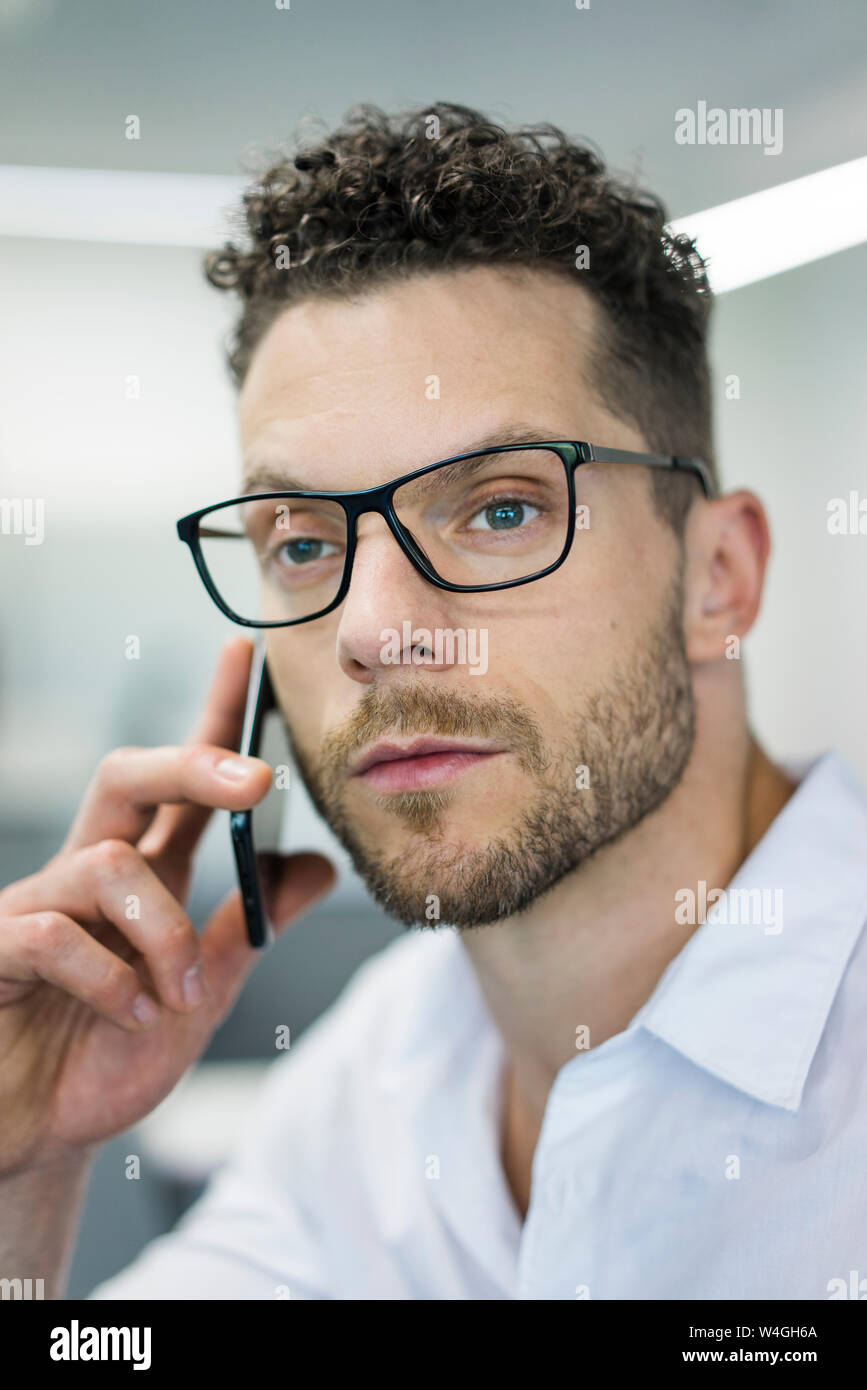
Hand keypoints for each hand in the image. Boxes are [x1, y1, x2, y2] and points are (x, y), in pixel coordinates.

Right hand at [0, 637, 334, 1175]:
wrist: (40, 1139)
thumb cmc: (105, 1058)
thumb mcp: (202, 992)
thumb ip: (250, 928)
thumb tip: (315, 863)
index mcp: (139, 876)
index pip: (177, 782)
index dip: (209, 715)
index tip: (245, 654)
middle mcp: (85, 876)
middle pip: (126, 776)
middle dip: (193, 763)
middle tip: (257, 780)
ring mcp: (35, 908)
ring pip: (107, 864)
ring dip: (164, 933)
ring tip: (179, 995)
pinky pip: (54, 933)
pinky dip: (112, 978)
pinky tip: (134, 1015)